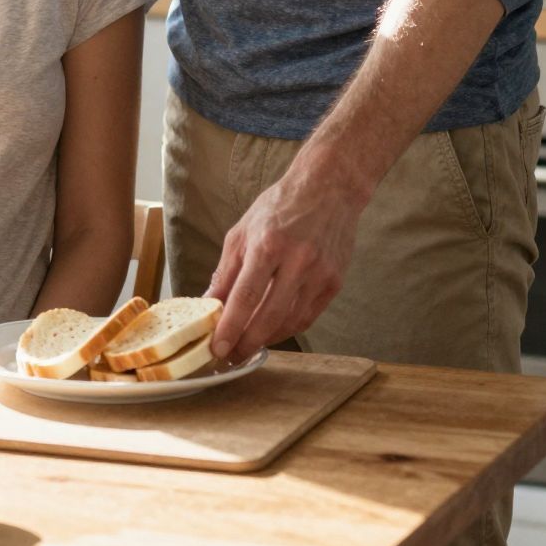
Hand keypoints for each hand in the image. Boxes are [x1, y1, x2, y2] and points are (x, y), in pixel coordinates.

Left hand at [207, 162, 364, 360]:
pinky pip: (308, 316)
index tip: (218, 348)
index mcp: (268, 244)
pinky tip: (272, 332)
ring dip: (267, 339)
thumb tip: (210, 304)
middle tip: (231, 356)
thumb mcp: (243, 231)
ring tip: (248, 346)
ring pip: (291, 321)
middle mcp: (297, 260)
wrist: (329, 188)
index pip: (246, 295)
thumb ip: (226, 270)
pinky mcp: (335, 281)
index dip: (231, 326)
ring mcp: (320, 273)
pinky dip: (288, 329)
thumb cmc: (280, 206)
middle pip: (270, 315)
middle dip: (247, 342)